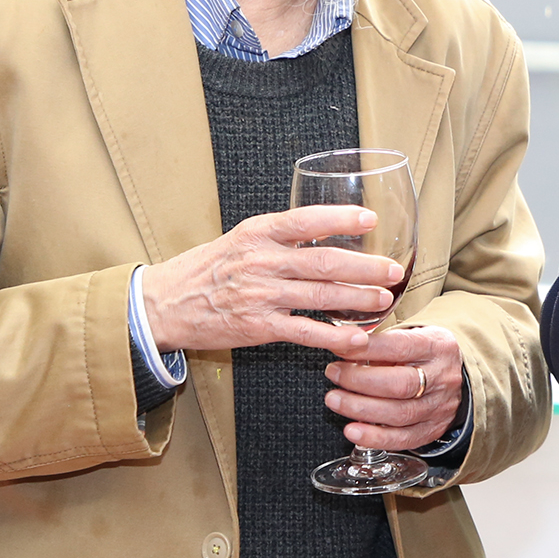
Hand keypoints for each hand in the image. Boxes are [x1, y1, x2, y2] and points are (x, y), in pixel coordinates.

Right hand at [141, 206, 403, 354]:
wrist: (163, 304)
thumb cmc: (205, 269)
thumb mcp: (239, 239)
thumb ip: (278, 237)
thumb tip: (325, 231)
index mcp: (257, 233)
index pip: (305, 220)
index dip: (340, 219)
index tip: (370, 220)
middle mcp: (261, 261)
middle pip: (323, 262)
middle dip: (365, 266)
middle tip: (395, 269)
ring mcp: (260, 296)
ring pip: (319, 296)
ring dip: (358, 300)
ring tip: (385, 300)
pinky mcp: (258, 327)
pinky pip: (304, 332)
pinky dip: (333, 336)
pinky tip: (357, 339)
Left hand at [324, 325, 464, 450]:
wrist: (457, 376)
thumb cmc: (425, 354)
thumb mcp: (412, 336)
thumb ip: (382, 343)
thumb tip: (343, 348)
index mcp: (436, 347)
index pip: (400, 347)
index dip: (368, 349)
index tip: (341, 348)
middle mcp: (441, 377)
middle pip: (399, 384)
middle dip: (359, 380)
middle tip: (333, 373)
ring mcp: (439, 406)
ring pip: (399, 414)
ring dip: (360, 409)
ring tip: (335, 400)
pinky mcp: (433, 430)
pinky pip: (403, 439)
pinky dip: (375, 438)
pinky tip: (353, 431)